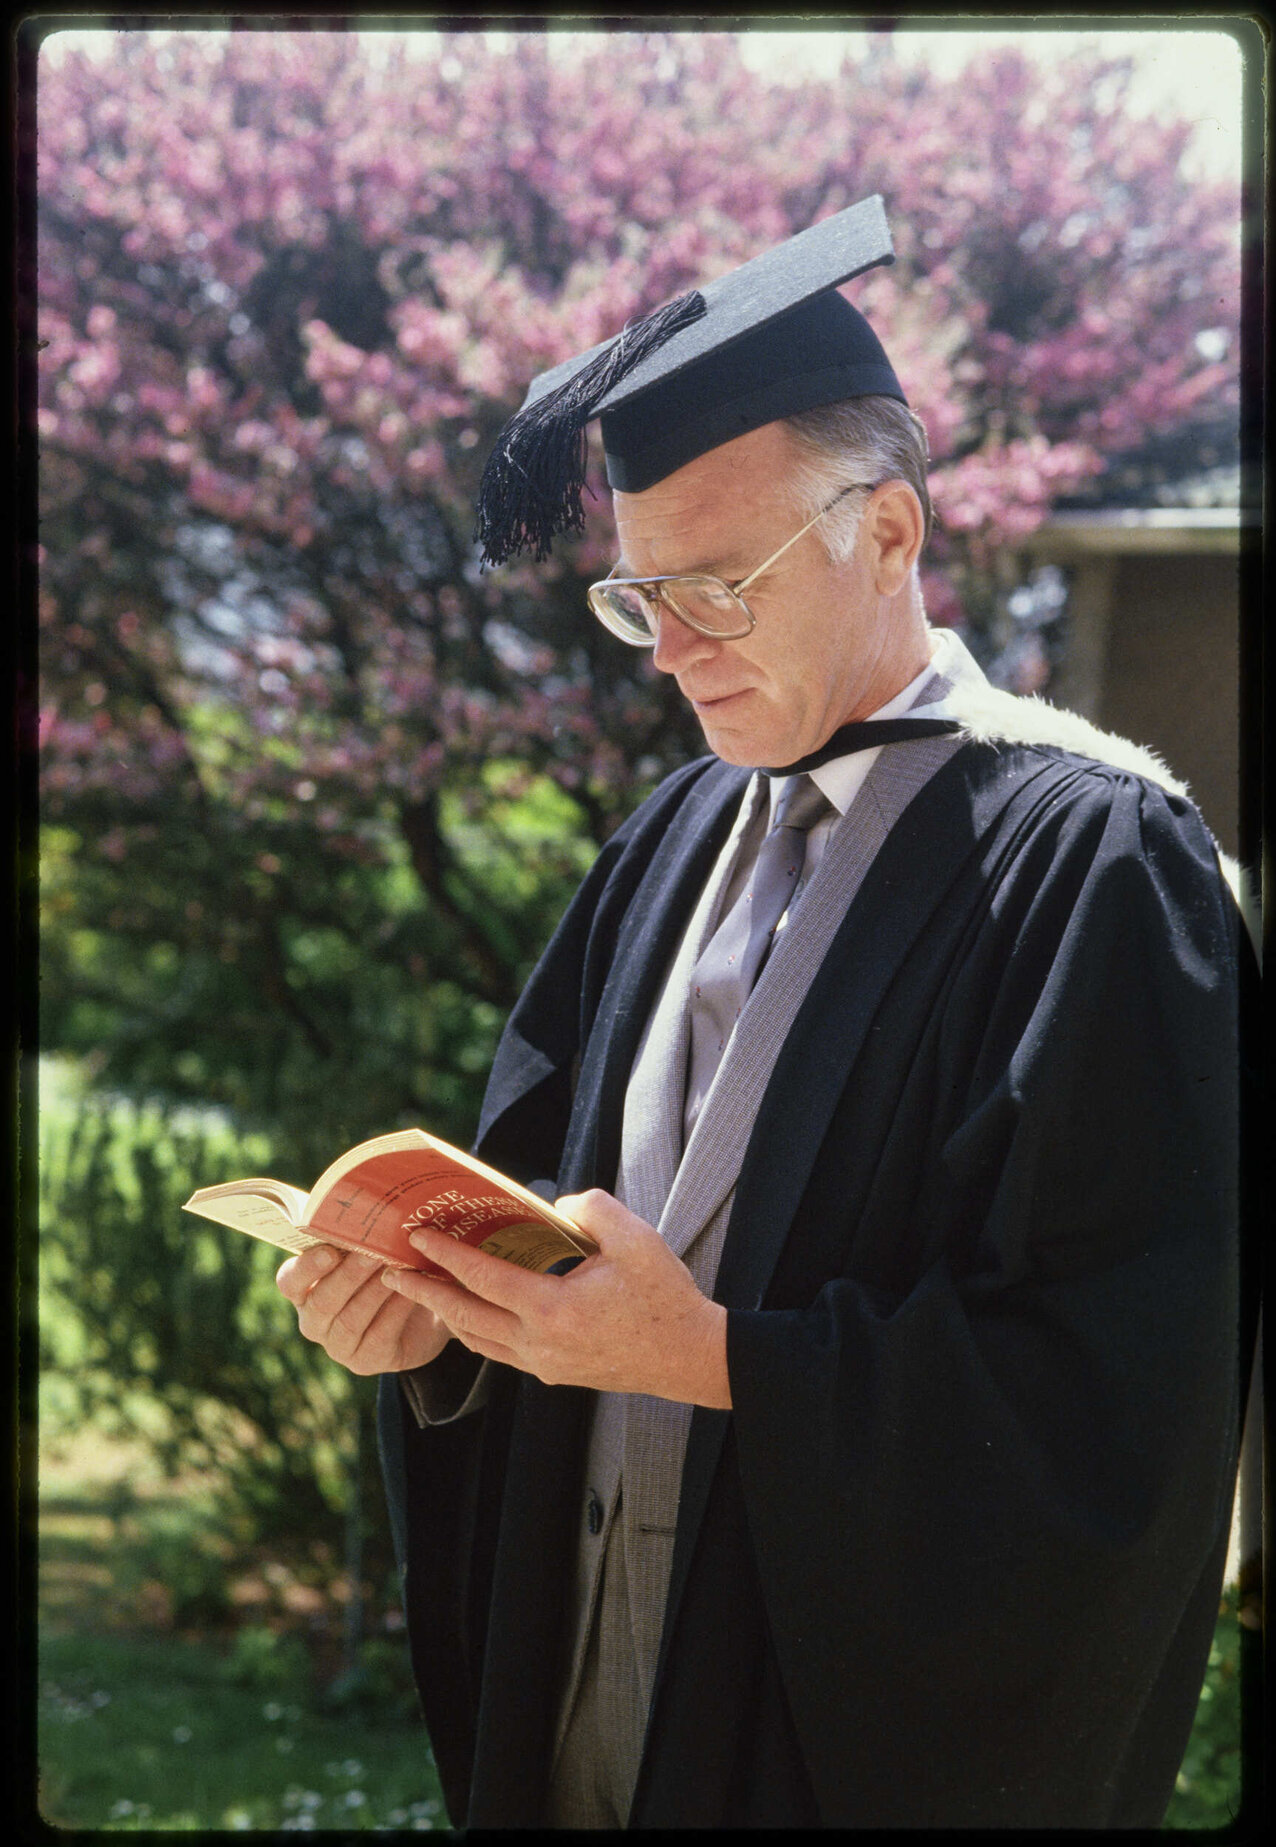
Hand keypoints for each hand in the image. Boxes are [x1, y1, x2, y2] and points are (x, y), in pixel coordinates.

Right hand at [276, 1244, 451, 1375]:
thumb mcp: (371, 1248)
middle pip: (322, 1302)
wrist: (426, 1306)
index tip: (330, 1251)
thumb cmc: (389, 1266)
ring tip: (395, 1268)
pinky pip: (378, 1336)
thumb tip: (368, 1200)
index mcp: (305, 1288)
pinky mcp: (366, 1360)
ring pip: (349, 1321)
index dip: (307, 1267)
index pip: (290, 1281)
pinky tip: (410, 1293)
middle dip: (348, 1276)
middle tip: (372, 1254)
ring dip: (373, 1293)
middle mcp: (314, 1319)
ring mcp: (338, 1345)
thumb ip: (358, 1233)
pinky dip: (394, 1311)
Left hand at [381, 1189, 730, 1406]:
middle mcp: (539, 1344)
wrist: (691, 1357)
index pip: (481, 1278)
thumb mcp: (634, 1238)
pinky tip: (472, 1317)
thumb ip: (589, 1209)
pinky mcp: (556, 1375)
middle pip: (465, 1317)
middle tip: (391, 1273)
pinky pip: (502, 1353)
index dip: (444, 1255)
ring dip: (447, 1315)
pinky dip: (477, 1332)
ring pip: (479, 1341)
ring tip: (423, 1292)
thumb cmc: (664, 1297)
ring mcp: (545, 1365)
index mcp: (552, 1309)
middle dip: (424, 1292)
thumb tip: (555, 1205)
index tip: (415, 1237)